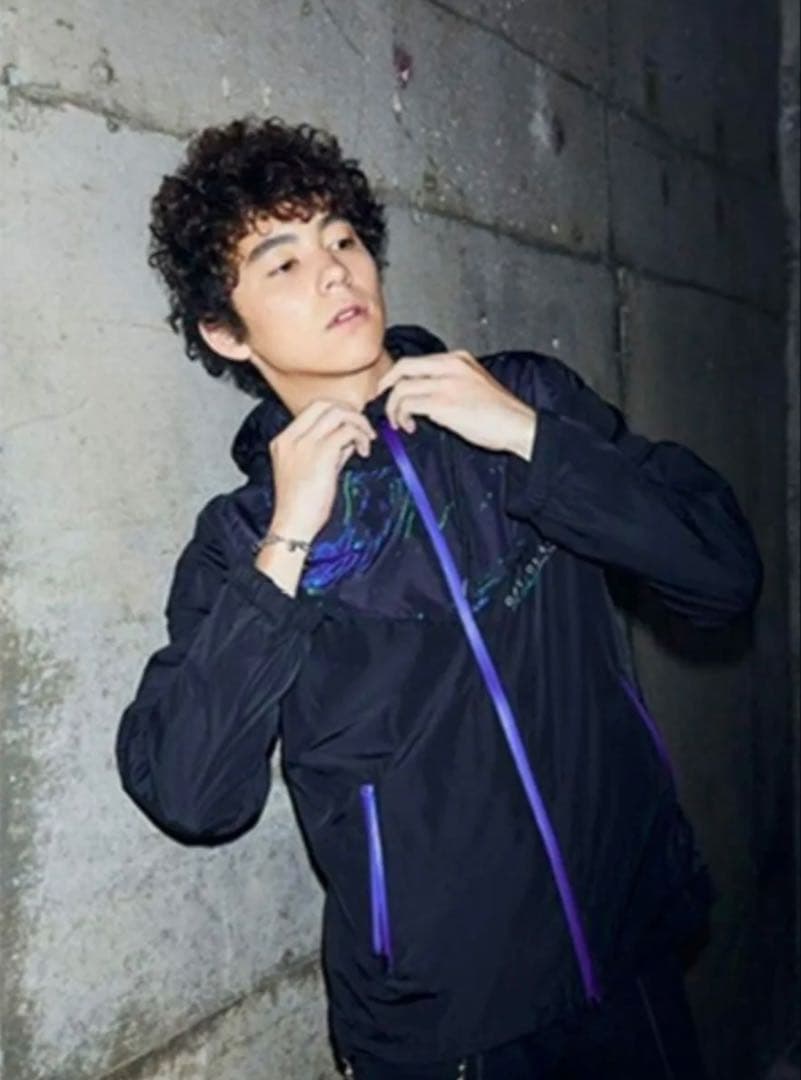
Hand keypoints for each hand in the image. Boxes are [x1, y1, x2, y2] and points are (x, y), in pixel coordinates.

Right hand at [268, 399, 376, 540]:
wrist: (293, 525)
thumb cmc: (301, 505)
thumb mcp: (311, 470)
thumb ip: (328, 450)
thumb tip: (349, 438)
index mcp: (284, 440)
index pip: (313, 408)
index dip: (338, 411)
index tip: (351, 424)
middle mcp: (291, 438)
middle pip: (325, 404)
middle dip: (350, 412)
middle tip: (363, 429)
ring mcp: (304, 444)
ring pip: (338, 414)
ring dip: (359, 424)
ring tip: (367, 442)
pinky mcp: (320, 454)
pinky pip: (347, 432)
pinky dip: (360, 437)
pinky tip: (364, 452)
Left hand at [376, 350, 536, 459]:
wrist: (519, 425)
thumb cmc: (500, 414)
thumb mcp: (474, 386)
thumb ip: (450, 384)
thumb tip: (424, 398)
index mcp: (458, 359)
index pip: (417, 361)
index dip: (398, 376)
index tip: (391, 391)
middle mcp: (450, 366)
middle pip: (403, 367)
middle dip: (386, 385)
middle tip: (381, 402)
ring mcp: (446, 383)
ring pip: (401, 387)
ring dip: (393, 408)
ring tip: (400, 423)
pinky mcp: (444, 402)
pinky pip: (408, 405)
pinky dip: (402, 416)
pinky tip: (409, 427)